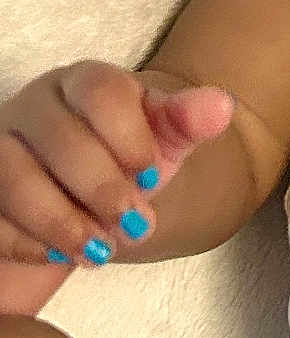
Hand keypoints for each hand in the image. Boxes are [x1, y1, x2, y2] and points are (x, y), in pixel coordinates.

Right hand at [0, 61, 232, 270]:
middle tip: (137, 224)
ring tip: (101, 251)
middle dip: (101, 189)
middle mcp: (36, 106)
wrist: (94, 192)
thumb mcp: (165, 141)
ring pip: (12, 177)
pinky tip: (62, 255)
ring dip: (61, 221)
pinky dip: (27, 242)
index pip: (100, 91)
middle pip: (58, 139)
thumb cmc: (129, 158)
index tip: (153, 174)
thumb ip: (189, 122)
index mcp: (86, 82)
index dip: (129, 137)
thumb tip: (221, 106)